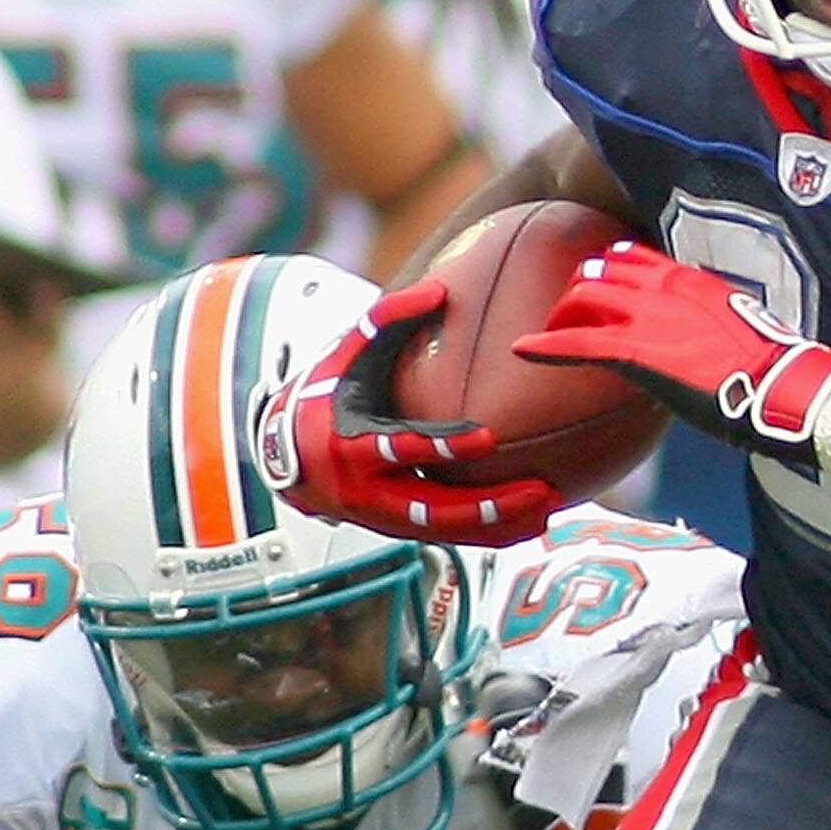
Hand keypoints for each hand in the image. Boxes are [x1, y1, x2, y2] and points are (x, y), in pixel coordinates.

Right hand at [254, 277, 564, 545]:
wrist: (285, 455)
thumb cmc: (322, 397)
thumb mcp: (345, 355)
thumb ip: (385, 319)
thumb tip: (438, 290)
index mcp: (350, 447)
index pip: (400, 449)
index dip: (442, 446)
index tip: (487, 437)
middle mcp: (365, 491)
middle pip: (431, 510)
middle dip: (487, 505)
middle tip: (538, 491)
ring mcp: (381, 517)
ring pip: (445, 532)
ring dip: (496, 527)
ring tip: (546, 510)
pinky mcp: (397, 530)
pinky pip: (448, 539)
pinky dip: (487, 535)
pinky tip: (528, 524)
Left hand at [515, 241, 830, 471]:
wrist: (784, 387)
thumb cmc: (772, 374)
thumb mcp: (738, 338)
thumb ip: (708, 334)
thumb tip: (698, 357)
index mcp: (692, 280)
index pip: (635, 256)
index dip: (608, 269)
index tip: (598, 286)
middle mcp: (666, 286)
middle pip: (602, 268)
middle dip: (578, 288)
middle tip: (568, 316)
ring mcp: (649, 315)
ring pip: (584, 295)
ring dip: (562, 313)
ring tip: (549, 334)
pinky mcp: (637, 350)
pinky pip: (578, 340)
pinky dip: (546, 343)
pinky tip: (523, 350)